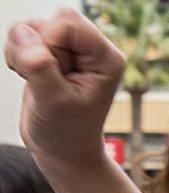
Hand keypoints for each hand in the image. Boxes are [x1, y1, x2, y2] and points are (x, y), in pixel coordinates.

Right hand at [5, 9, 125, 168]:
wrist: (61, 150)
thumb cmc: (66, 132)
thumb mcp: (54, 102)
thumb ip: (39, 66)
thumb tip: (23, 32)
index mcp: (106, 57)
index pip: (68, 23)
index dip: (50, 46)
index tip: (56, 77)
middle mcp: (92, 49)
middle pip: (50, 20)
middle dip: (36, 48)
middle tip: (46, 81)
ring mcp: (72, 51)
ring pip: (32, 26)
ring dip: (23, 53)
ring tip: (39, 83)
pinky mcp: (52, 54)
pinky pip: (22, 36)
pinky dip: (17, 55)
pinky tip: (32, 79)